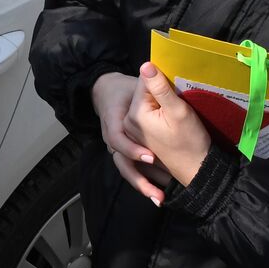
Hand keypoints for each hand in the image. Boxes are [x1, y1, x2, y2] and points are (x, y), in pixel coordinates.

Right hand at [92, 71, 164, 203]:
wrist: (107, 92)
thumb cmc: (122, 91)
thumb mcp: (133, 87)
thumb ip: (147, 85)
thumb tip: (151, 68)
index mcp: (113, 124)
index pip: (118, 140)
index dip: (133, 149)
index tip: (151, 157)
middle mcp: (113, 140)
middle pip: (123, 164)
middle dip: (140, 180)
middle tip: (159, 194)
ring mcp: (118, 149)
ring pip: (128, 170)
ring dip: (144, 186)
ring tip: (160, 199)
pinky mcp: (126, 153)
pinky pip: (133, 170)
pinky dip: (146, 182)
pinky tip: (160, 195)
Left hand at [126, 62, 211, 196]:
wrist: (197, 170)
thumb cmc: (190, 141)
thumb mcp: (177, 111)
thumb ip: (160, 88)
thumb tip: (145, 64)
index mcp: (135, 114)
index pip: (145, 81)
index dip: (164, 80)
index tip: (177, 87)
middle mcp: (129, 122)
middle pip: (146, 93)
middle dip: (162, 92)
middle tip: (180, 100)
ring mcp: (134, 131)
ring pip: (149, 103)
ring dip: (163, 102)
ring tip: (179, 112)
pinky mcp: (142, 137)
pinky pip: (150, 115)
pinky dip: (162, 112)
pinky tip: (174, 120)